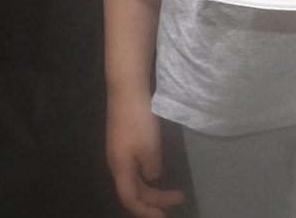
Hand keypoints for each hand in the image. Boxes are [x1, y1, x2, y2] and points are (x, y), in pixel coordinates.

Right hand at [107, 96, 184, 217]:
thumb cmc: (138, 121)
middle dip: (155, 200)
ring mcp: (119, 152)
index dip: (145, 211)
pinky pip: (135, 168)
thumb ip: (152, 169)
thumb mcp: (150, 149)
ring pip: (135, 179)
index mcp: (120, 168)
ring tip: (174, 191)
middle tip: (178, 199)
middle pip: (134, 190)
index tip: (162, 217)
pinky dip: (148, 175)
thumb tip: (152, 177)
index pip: (130, 199)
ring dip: (154, 188)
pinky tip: (158, 170)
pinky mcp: (123, 142)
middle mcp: (116, 163)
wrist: (126, 91)